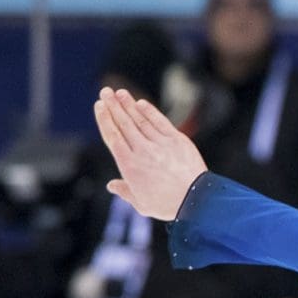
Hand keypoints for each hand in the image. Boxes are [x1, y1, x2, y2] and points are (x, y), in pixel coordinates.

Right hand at [93, 87, 208, 220]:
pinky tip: (142, 103)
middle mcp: (142, 151)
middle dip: (113, 105)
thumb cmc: (169, 205)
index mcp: (129, 165)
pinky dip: (150, 112)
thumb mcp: (142, 204)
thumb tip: (111, 185)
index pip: (112, 136)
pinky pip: (161, 122)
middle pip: (124, 123)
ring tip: (120, 93)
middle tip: (105, 91)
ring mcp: (160, 144)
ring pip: (141, 120)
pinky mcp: (178, 141)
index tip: (99, 105)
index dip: (104, 119)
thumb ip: (125, 192)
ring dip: (129, 105)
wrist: (198, 201)